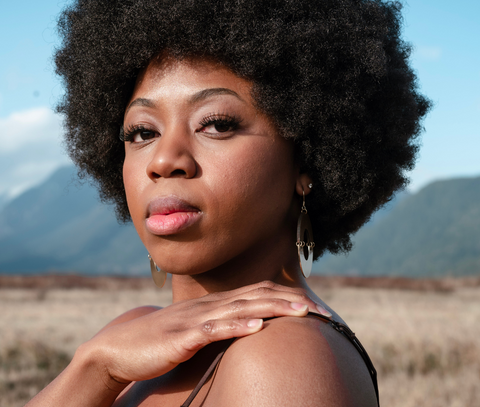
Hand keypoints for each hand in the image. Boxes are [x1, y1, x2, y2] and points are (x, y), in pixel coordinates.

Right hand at [80, 281, 328, 389]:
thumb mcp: (197, 331)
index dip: (285, 297)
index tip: (312, 305)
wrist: (121, 345)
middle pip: (255, 296)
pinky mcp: (181, 337)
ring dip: (272, 309)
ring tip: (300, 311)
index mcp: (215, 304)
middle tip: (318, 308)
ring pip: (240, 308)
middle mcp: (209, 305)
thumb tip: (249, 329)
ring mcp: (195, 319)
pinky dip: (236, 326)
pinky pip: (212, 330)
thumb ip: (220, 327)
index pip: (256, 293)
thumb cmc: (163, 340)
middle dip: (288, 300)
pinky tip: (256, 327)